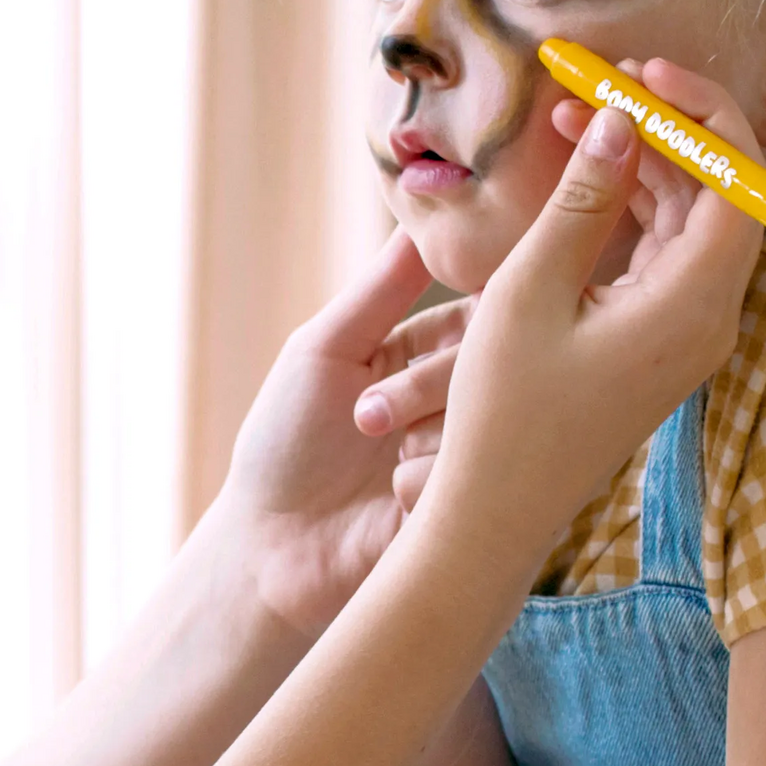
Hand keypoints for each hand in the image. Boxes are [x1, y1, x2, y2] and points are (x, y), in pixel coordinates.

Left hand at [218, 232, 471, 638]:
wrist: (269, 547)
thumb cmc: (284, 442)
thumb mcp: (324, 348)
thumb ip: (381, 288)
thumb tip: (426, 218)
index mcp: (427, 356)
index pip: (484, 315)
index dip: (481, 314)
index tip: (477, 314)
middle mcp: (458, 403)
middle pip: (495, 366)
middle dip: (435, 386)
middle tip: (368, 420)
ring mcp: (469, 457)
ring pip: (494, 421)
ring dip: (429, 436)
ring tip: (375, 460)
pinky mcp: (473, 509)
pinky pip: (484, 477)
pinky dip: (427, 482)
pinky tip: (390, 501)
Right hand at [397, 92, 765, 569]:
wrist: (498, 510)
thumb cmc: (507, 412)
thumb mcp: (533, 291)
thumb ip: (584, 199)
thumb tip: (622, 119)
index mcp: (693, 307)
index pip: (739, 183)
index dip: (701, 114)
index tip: (643, 73)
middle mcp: (709, 320)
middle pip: (721, 195)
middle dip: (668, 129)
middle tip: (604, 81)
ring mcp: (689, 333)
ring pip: (691, 221)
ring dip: (644, 164)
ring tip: (578, 115)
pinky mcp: (662, 342)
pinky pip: (666, 255)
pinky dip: (634, 208)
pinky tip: (586, 171)